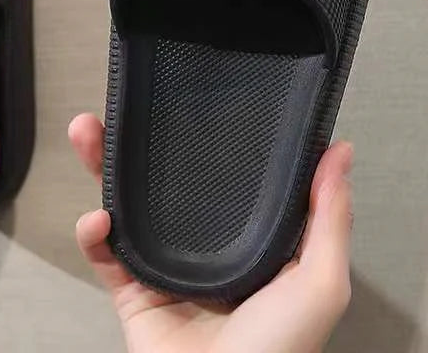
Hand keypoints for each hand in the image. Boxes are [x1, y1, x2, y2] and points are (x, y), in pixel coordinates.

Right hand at [68, 114, 352, 352]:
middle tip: (116, 112)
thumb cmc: (280, 351)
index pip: (219, 174)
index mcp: (244, 237)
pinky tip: (97, 220)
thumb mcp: (319, 282)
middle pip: (161, 182)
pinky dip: (92, 234)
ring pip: (125, 205)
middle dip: (135, 145)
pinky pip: (103, 253)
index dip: (201, 137)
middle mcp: (200, 245)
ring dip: (102, 168)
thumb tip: (340, 150)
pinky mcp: (132, 290)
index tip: (185, 100)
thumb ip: (329, 218)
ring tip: (87, 134)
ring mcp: (163, 266)